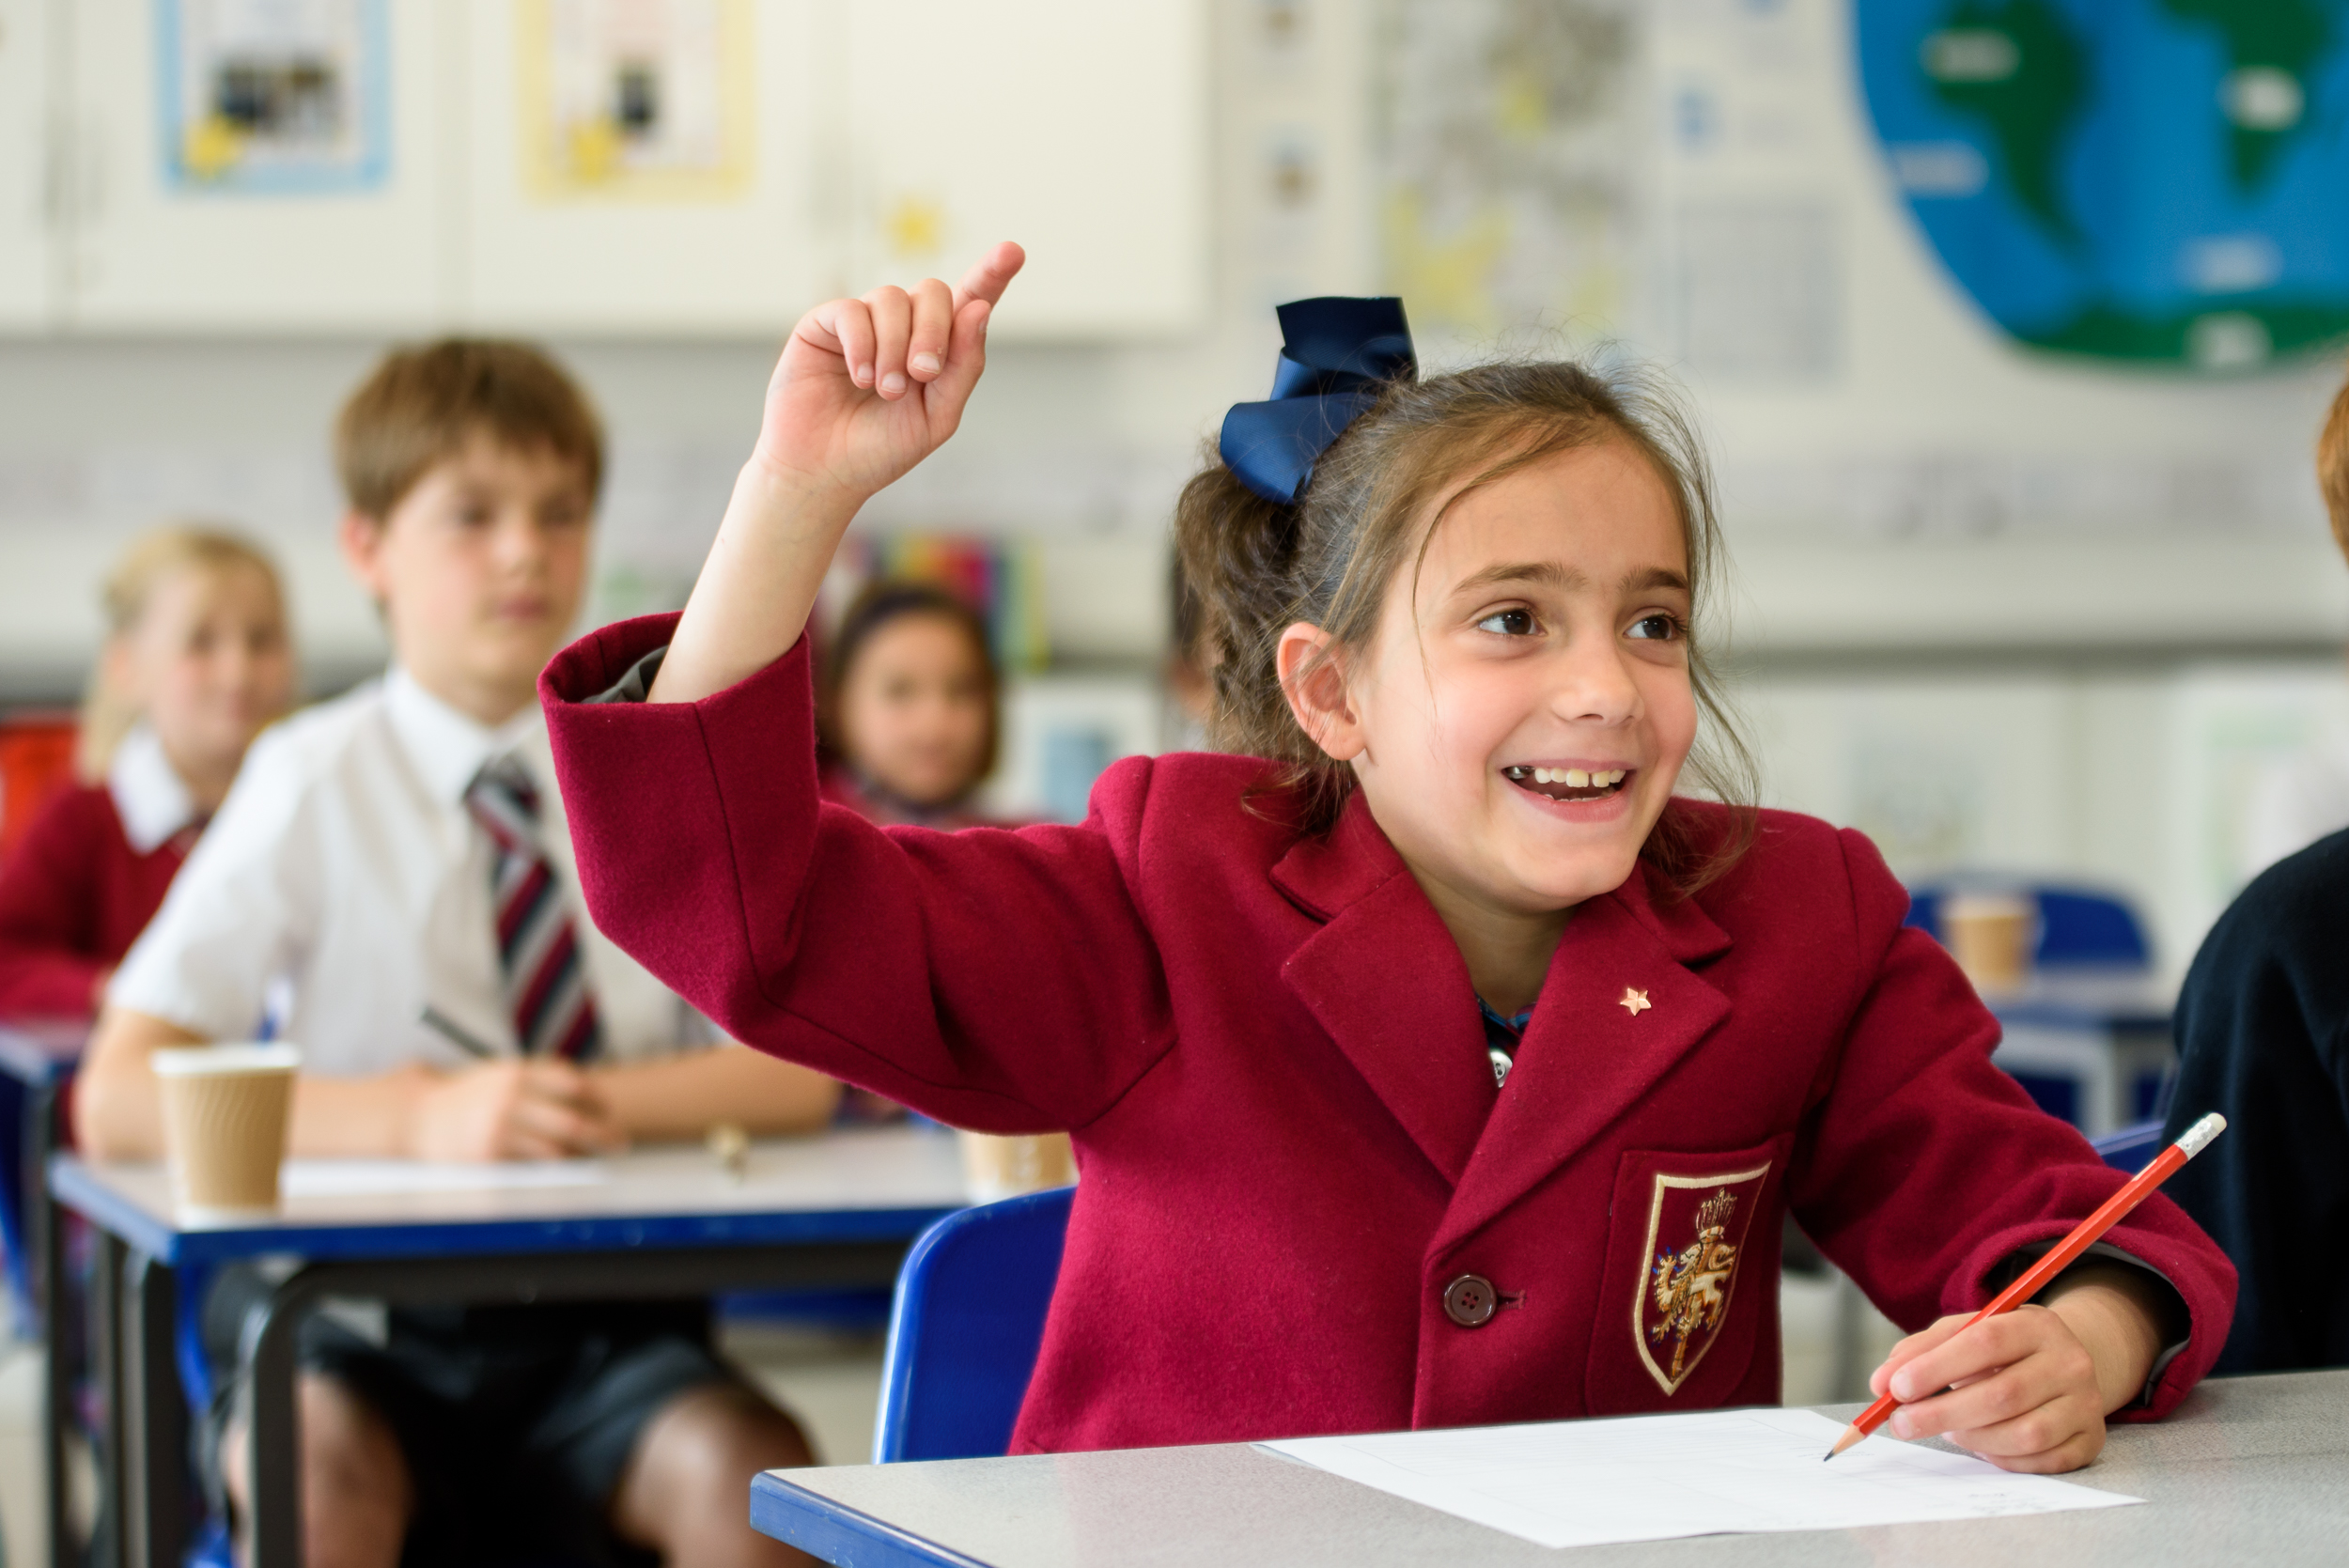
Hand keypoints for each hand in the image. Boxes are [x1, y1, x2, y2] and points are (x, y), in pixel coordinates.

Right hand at [400, 1060, 627, 1161]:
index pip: (571, 1082)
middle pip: (573, 1120)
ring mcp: (498, 1128)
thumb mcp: (497, 1073)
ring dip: (581, 1157)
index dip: (597, 1097)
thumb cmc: (464, 1097)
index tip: (607, 1108)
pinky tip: (564, 1168)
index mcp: (514, 1072)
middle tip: (620, 1142)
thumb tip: (583, 1088)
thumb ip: (534, 1078)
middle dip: (603, 1134)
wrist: (414, 1117)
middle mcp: (509, 1098)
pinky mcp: (487, 1157)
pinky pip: (532, 1166)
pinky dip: (553, 1168)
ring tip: (594, 1159)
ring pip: (557, 1149)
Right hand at [749, 241, 1024, 503]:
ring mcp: (865, 321)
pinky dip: (862, 345)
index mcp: (938, 349)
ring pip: (893, 298)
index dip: (991, 275)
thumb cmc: (881, 448)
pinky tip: (860, 378)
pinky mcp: (825, 323)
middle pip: (933, 292)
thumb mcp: (937, 416)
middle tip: (924, 374)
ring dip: (895, 347)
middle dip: (934, 331)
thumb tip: (979, 310)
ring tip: (885, 391)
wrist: (823, 471)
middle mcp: (903, 327)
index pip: (969, 302)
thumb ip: (964, 367)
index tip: (1013, 251)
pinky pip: (852, 310)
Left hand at [1868, 1270, 2165, 1473]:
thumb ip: (1919, 1351)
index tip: (1896, 1388)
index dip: (1937, 1367)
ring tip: (1946, 1429)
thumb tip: (1880, 1383)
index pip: (1985, 1342)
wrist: (2067, 1364)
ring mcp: (2086, 1405)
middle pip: (2002, 1394)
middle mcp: (2070, 1362)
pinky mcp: (2090, 1441)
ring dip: (1971, 1437)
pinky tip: (1981, 1443)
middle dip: (1941, 1413)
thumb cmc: (2001, 1350)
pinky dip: (2000, 1457)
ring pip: (2022, 1433)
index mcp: (2036, 1325)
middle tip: (1901, 1424)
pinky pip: (2040, 1461)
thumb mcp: (1964, 1333)